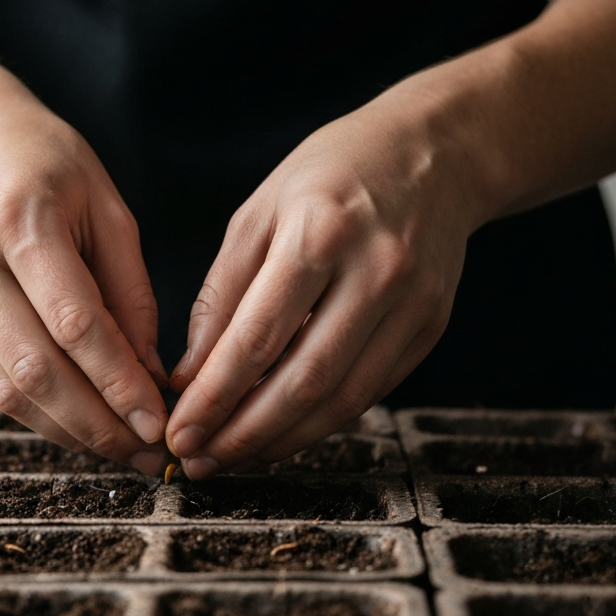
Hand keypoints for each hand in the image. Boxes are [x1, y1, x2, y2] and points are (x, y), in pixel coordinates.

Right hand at [0, 82, 169, 473]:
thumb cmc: (44, 161)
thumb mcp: (105, 205)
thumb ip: (129, 290)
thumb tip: (149, 373)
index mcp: (21, 221)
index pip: (75, 323)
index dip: (118, 383)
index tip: (158, 421)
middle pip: (35, 369)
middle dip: (96, 423)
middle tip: (145, 451)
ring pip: (6, 388)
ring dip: (67, 430)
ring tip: (119, 450)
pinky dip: (36, 413)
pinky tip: (77, 426)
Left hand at [165, 90, 481, 476]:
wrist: (435, 154)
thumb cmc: (331, 176)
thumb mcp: (259, 214)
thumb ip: (222, 296)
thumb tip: (190, 376)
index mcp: (320, 234)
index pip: (258, 338)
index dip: (215, 397)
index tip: (180, 432)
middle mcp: (375, 273)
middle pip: (304, 381)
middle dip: (245, 434)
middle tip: (202, 461)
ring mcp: (412, 304)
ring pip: (344, 400)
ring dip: (284, 440)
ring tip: (236, 458)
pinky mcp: (431, 327)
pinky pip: (371, 391)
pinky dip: (323, 421)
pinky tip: (284, 432)